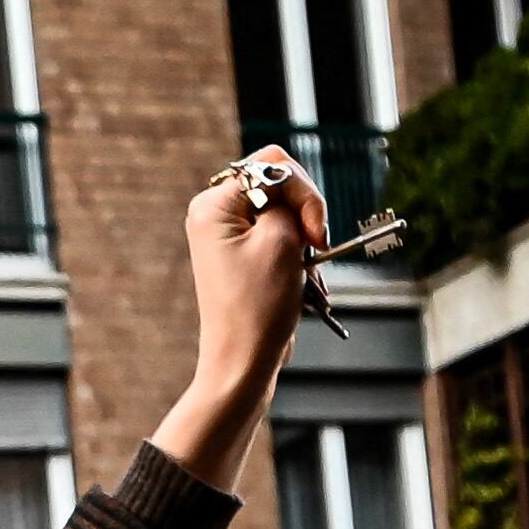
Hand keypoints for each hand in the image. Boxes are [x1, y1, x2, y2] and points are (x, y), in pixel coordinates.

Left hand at [148, 156, 324, 491]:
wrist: (243, 364)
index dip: (303, 192)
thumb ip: (289, 201)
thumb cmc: (258, 309)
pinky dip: (298, 256)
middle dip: (304, 215)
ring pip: (285, 214)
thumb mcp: (282, 240)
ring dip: (305, 239)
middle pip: (278, 185)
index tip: (314, 232)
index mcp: (214, 205)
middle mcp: (214, 215)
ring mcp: (228, 237)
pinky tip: (303, 282)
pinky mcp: (243, 258)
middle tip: (315, 249)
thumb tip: (289, 194)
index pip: (272, 165)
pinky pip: (280, 239)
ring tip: (307, 274)